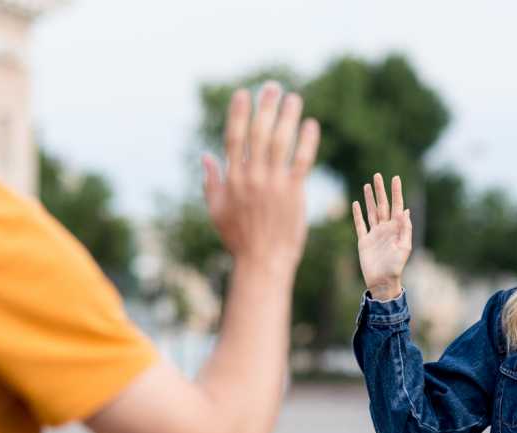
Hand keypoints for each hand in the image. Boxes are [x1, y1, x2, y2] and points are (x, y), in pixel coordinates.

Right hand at [203, 82, 320, 272]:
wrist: (263, 262)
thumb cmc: (238, 238)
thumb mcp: (217, 211)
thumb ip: (211, 182)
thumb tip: (205, 157)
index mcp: (232, 179)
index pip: (233, 137)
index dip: (238, 113)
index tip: (243, 94)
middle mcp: (251, 177)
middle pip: (258, 133)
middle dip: (265, 107)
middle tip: (272, 88)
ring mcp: (273, 184)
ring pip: (281, 142)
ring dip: (288, 117)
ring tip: (294, 99)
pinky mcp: (293, 193)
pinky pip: (301, 161)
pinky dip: (307, 141)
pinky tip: (311, 125)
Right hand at [352, 173, 412, 300]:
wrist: (382, 281)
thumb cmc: (396, 266)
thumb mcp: (404, 247)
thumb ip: (405, 229)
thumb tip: (405, 211)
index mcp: (396, 228)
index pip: (396, 205)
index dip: (396, 192)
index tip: (395, 178)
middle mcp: (385, 228)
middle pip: (382, 205)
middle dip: (380, 190)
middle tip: (378, 175)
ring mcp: (374, 234)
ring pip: (371, 211)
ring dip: (369, 199)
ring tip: (367, 185)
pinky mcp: (364, 241)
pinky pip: (360, 224)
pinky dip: (357, 214)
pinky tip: (356, 204)